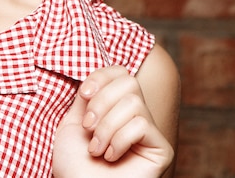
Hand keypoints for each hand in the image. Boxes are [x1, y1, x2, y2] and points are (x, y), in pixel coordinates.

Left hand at [52, 66, 173, 177]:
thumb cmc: (73, 162)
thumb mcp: (74, 120)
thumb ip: (89, 95)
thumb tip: (98, 75)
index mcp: (115, 106)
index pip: (120, 72)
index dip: (101, 77)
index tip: (83, 95)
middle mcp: (136, 116)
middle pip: (129, 81)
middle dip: (102, 102)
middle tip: (88, 127)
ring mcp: (150, 133)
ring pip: (133, 103)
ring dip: (107, 126)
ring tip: (96, 148)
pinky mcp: (161, 149)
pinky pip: (141, 125)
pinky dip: (119, 139)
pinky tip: (111, 157)